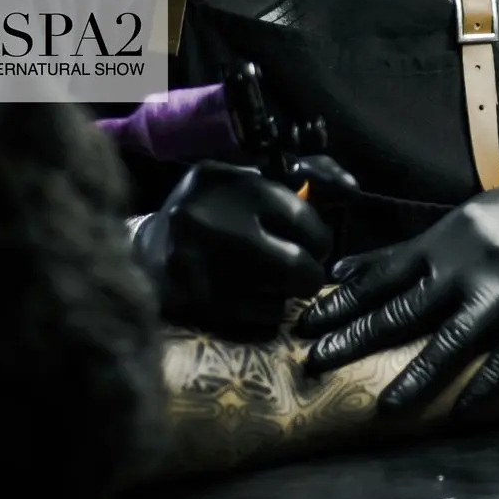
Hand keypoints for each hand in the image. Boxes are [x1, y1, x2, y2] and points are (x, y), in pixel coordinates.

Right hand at [134, 158, 354, 337]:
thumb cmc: (212, 213)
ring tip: (265, 280)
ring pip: (283, 297)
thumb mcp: (248, 183)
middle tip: (301, 271)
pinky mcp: (195, 303)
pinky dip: (264, 314)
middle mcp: (210, 220)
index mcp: (227, 182)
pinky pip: (262, 320)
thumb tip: (352, 189)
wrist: (146, 253)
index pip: (304, 218)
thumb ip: (304, 178)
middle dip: (309, 273)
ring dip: (284, 292)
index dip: (318, 238)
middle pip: (299, 267)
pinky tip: (245, 299)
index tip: (311, 243)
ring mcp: (199, 265)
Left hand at [295, 167, 498, 412]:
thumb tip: (348, 269)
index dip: (343, 302)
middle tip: (317, 362)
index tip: (308, 325)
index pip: (382, 274)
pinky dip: (484, 387)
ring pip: (450, 341)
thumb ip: (412, 249)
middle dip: (356, 338)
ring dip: (414, 377)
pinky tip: (462, 411)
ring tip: (385, 407)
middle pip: (403, 309)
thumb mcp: (467, 217)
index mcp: (447, 238)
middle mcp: (469, 263)